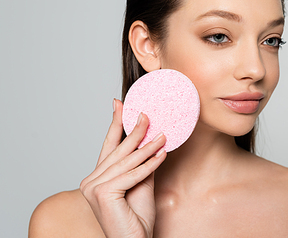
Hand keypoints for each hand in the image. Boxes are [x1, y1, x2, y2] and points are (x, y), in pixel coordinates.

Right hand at [80, 99, 166, 237]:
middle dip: (134, 131)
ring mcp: (93, 188)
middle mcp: (90, 181)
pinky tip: (162, 154)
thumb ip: (142, 163)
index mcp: (97, 177)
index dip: (115, 123)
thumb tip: (151, 140)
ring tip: (163, 135)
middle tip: (147, 114)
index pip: (108, 146)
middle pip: (118, 150)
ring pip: (127, 161)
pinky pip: (132, 174)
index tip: (119, 103)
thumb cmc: (137, 217)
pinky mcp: (102, 194)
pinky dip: (149, 165)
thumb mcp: (142, 182)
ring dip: (148, 147)